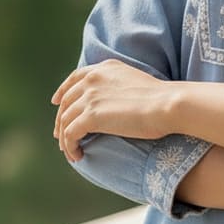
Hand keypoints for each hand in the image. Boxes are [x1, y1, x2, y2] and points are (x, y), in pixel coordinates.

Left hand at [51, 59, 171, 161]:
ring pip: (65, 120)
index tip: (56, 102)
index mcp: (105, 68)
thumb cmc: (160, 98)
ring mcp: (90, 97)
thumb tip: (110, 102)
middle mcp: (93, 79)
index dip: (62, 91)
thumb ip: (117, 85)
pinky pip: (70, 135)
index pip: (75, 77)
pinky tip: (77, 155)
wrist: (166, 104)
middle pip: (66, 101)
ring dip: (64, 138)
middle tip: (60, 135)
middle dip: (60, 119)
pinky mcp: (90, 116)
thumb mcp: (134, 81)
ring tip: (70, 150)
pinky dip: (70, 147)